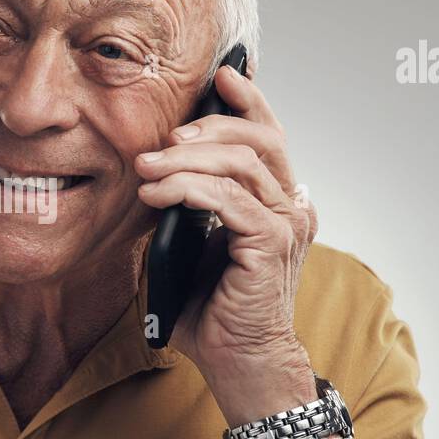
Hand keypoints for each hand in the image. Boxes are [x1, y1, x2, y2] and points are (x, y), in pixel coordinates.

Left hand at [135, 59, 317, 421]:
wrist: (237, 362)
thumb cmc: (213, 310)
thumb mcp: (190, 245)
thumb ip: (186, 205)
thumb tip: (153, 168)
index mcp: (278, 202)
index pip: (269, 138)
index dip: (250, 102)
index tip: (223, 76)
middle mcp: (292, 208)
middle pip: (262, 139)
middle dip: (212, 123)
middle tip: (167, 131)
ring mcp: (287, 225)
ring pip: (242, 164)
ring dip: (187, 157)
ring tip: (146, 165)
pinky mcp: (271, 245)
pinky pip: (230, 200)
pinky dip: (189, 188)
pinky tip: (157, 192)